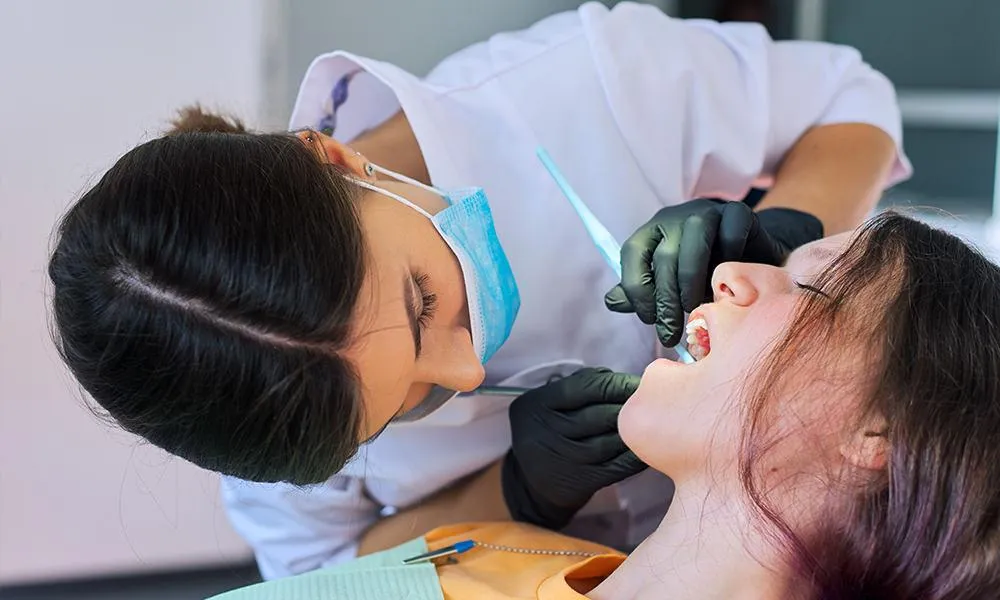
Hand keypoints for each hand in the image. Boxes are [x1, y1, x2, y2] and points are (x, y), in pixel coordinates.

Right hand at [501, 367, 644, 529]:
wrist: (527, 481)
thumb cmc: (548, 430)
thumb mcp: (547, 403)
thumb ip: (579, 386)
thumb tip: (622, 380)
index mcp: (537, 405)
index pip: (584, 387)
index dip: (616, 383)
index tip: (638, 382)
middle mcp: (547, 432)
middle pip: (600, 415)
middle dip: (630, 406)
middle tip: (653, 400)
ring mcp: (563, 459)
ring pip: (610, 442)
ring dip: (635, 432)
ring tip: (654, 422)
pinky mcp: (579, 482)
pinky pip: (616, 467)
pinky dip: (635, 457)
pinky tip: (647, 448)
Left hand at [604, 199, 822, 345]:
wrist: (752, 258)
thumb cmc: (702, 276)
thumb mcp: (667, 286)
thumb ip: (639, 293)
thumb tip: (612, 301)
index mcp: (652, 232)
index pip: (633, 254)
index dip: (637, 289)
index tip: (649, 319)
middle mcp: (676, 218)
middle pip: (664, 257)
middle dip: (666, 301)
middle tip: (670, 332)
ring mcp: (708, 212)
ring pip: (694, 246)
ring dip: (692, 284)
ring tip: (695, 311)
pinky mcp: (739, 213)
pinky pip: (731, 237)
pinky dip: (729, 264)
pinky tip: (727, 285)